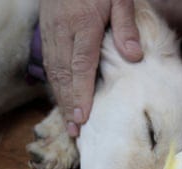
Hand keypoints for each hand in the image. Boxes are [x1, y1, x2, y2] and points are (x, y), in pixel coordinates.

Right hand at [40, 0, 142, 136]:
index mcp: (83, 24)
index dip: (81, 94)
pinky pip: (49, 62)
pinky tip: (60, 96)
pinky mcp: (47, 30)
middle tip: (74, 131)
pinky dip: (54, 83)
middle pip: (64, 75)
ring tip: (67, 121)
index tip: (82, 118)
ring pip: (53, 71)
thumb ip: (126, 26)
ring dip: (60, 98)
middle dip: (68, 105)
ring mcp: (52, 31)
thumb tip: (134, 57)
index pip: (81, 66)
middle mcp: (63, 31)